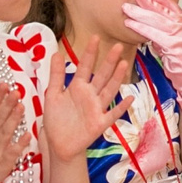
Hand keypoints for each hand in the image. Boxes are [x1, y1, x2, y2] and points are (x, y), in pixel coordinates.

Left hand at [45, 42, 132, 161]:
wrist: (59, 145)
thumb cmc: (57, 119)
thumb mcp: (52, 95)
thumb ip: (55, 75)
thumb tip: (56, 53)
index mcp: (77, 87)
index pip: (85, 66)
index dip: (90, 53)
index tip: (95, 37)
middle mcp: (90, 95)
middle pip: (101, 75)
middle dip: (109, 61)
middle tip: (117, 46)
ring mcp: (97, 109)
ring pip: (109, 91)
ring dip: (116, 79)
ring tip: (123, 64)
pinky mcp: (99, 124)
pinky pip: (112, 115)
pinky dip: (121, 108)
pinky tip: (129, 98)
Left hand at [120, 0, 181, 128]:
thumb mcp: (174, 45)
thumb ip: (164, 35)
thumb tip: (151, 28)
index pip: (171, 6)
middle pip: (163, 10)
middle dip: (146, 1)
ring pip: (157, 20)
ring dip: (140, 13)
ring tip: (127, 8)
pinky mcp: (175, 45)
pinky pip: (154, 34)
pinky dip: (141, 28)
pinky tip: (131, 24)